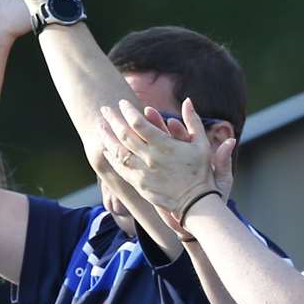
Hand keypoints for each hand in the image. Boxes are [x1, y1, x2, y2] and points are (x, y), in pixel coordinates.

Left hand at [98, 98, 217, 216]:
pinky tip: (107, 149)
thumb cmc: (201, 172)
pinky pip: (121, 169)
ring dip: (107, 137)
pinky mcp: (139, 184)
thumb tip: (187, 100)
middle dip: (113, 119)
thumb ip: (193, 121)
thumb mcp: (202, 144)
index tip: (123, 102)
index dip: (129, 111)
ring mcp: (143, 172)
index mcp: (165, 146)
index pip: (139, 123)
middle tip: (105, 109)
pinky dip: (112, 157)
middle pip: (124, 135)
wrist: (196, 203)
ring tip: (100, 126)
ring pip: (118, 151)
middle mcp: (150, 158)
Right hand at [146, 108, 239, 234]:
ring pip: (154, 150)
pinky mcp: (158, 181)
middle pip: (166, 139)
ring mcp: (167, 170)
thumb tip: (231, 140)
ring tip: (136, 126)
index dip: (178, 129)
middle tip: (148, 113)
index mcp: (193, 157)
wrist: (202, 218)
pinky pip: (147, 167)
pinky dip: (139, 158)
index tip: (172, 120)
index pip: (184, 138)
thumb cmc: (214, 198)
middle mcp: (178, 160)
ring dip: (145, 138)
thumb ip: (223, 160)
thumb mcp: (222, 179)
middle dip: (157, 126)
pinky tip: (129, 149)